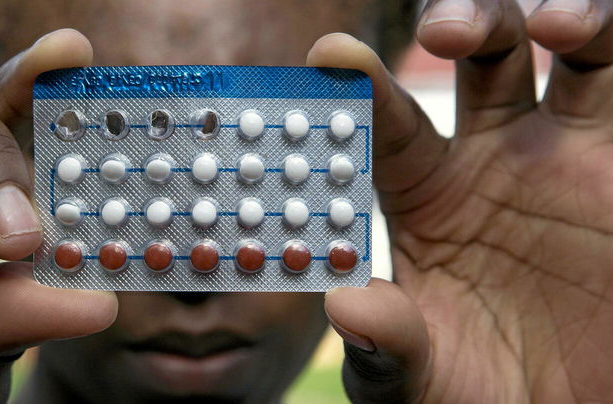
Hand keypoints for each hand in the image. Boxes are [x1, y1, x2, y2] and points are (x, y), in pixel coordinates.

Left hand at [309, 0, 612, 401]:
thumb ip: (382, 343)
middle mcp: (487, 157)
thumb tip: (345, 304)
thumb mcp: (411, 374)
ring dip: (553, 15)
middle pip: (476, 57)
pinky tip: (584, 40)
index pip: (386, 123)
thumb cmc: (472, 390)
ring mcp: (559, 154)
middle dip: (463, 23)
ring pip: (562, 52)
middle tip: (443, 34)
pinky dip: (610, 46)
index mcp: (420, 191)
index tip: (331, 53)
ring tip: (550, 26)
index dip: (360, 86)